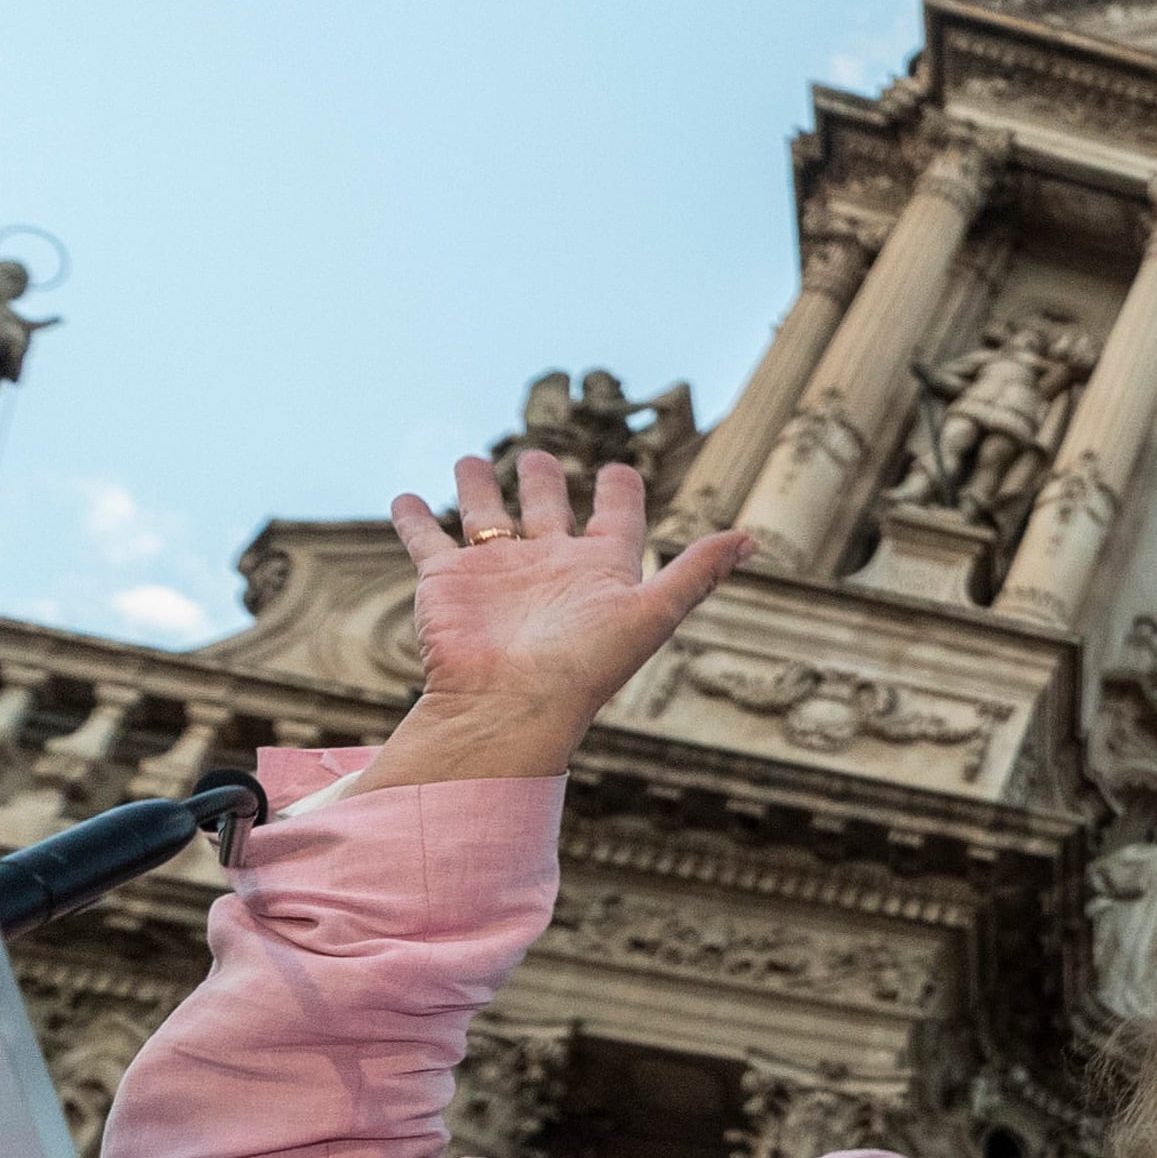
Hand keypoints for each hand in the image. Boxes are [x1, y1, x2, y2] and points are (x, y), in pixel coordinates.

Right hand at [369, 449, 754, 787]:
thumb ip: (697, 572)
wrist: (510, 703)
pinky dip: (413, 517)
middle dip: (541, 482)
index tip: (619, 469)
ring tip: (468, 458)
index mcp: (599, 572)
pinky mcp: (447, 580)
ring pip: (484, 516)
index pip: (614, 521)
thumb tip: (751, 540)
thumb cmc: (585, 664)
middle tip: (537, 454)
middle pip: (545, 512)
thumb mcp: (652, 611)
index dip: (619, 495)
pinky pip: (426, 539)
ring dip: (476, 488)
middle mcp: (549, 567)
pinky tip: (406, 497)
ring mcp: (496, 572)